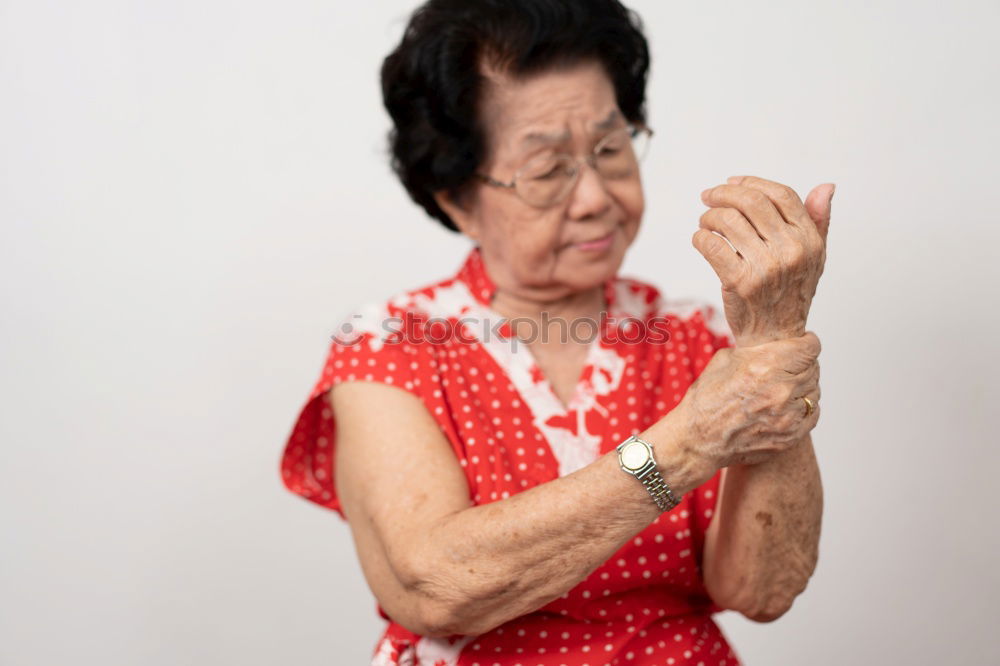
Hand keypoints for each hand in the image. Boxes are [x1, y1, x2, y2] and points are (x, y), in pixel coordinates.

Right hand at [674, 331, 821, 469]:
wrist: (698, 440)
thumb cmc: (707, 400)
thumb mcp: (725, 360)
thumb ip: (756, 350)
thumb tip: (774, 342)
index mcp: (764, 366)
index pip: (809, 348)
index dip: (807, 342)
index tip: (803, 341)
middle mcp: (780, 390)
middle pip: (813, 368)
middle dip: (802, 364)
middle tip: (788, 365)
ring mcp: (787, 416)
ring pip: (814, 392)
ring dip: (803, 386)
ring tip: (783, 386)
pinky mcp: (790, 436)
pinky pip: (812, 413)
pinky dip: (802, 407)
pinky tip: (786, 404)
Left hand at [692, 176, 834, 346]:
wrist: (775, 337)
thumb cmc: (791, 294)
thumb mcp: (814, 258)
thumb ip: (818, 222)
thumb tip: (825, 187)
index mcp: (810, 240)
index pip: (781, 195)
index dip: (752, 182)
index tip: (733, 181)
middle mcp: (791, 251)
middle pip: (751, 202)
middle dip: (724, 193)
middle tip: (708, 197)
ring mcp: (765, 267)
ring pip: (727, 221)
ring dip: (709, 216)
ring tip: (706, 222)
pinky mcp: (739, 282)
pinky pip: (711, 245)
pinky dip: (700, 237)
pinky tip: (702, 240)